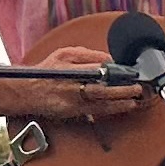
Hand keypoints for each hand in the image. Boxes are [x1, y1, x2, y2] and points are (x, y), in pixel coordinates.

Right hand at [25, 46, 147, 121]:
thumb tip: (108, 58)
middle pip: (102, 87)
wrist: (27, 91)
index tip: (130, 70)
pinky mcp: (73, 111)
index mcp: (70, 66)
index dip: (116, 70)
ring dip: (120, 101)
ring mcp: (72, 99)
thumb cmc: (46, 71)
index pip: (98, 67)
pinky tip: (124, 106)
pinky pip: (96, 111)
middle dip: (122, 88)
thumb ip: (86, 54)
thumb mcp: (64, 54)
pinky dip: (111, 109)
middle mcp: (72, 84)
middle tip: (137, 87)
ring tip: (134, 99)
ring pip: (101, 102)